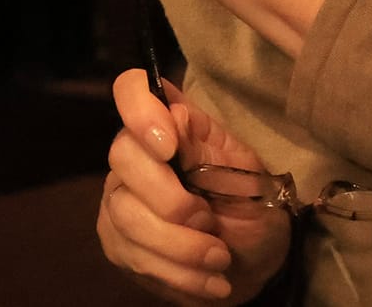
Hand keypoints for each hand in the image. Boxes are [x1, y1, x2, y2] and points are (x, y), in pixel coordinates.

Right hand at [101, 69, 292, 303]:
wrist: (253, 264)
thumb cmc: (252, 208)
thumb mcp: (246, 176)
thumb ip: (207, 148)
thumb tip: (174, 113)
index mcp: (170, 125)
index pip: (131, 90)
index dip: (140, 110)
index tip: (169, 146)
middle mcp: (134, 155)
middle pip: (123, 157)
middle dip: (171, 200)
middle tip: (210, 223)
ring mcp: (120, 198)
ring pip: (126, 215)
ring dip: (181, 246)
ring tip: (220, 259)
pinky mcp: (117, 241)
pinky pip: (134, 257)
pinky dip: (179, 274)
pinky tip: (210, 281)